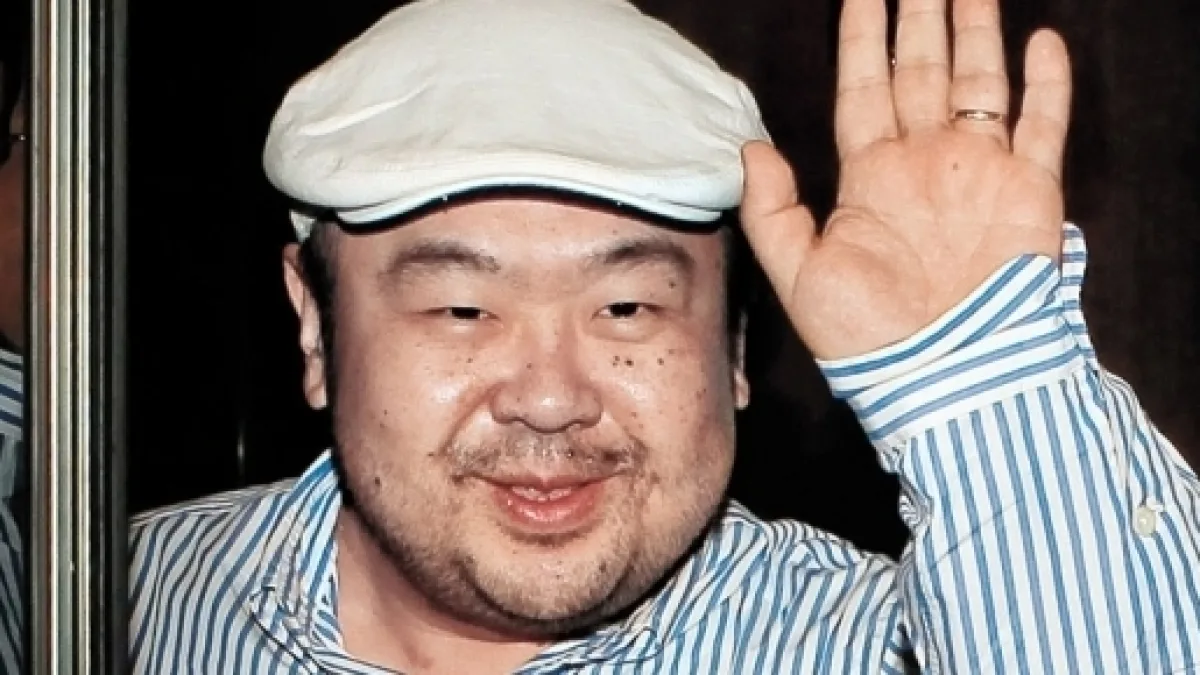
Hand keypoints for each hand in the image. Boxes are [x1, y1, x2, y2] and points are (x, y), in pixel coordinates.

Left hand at [740, 0, 1071, 359]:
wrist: (941, 377)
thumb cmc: (866, 338)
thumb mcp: (797, 273)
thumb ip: (772, 210)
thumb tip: (750, 149)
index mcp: (870, 176)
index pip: (864, 87)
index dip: (862, 39)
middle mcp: (924, 163)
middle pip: (920, 70)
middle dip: (920, 17)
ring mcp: (978, 171)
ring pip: (978, 82)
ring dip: (976, 31)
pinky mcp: (1028, 190)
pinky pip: (1041, 124)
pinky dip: (1045, 84)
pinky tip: (1041, 42)